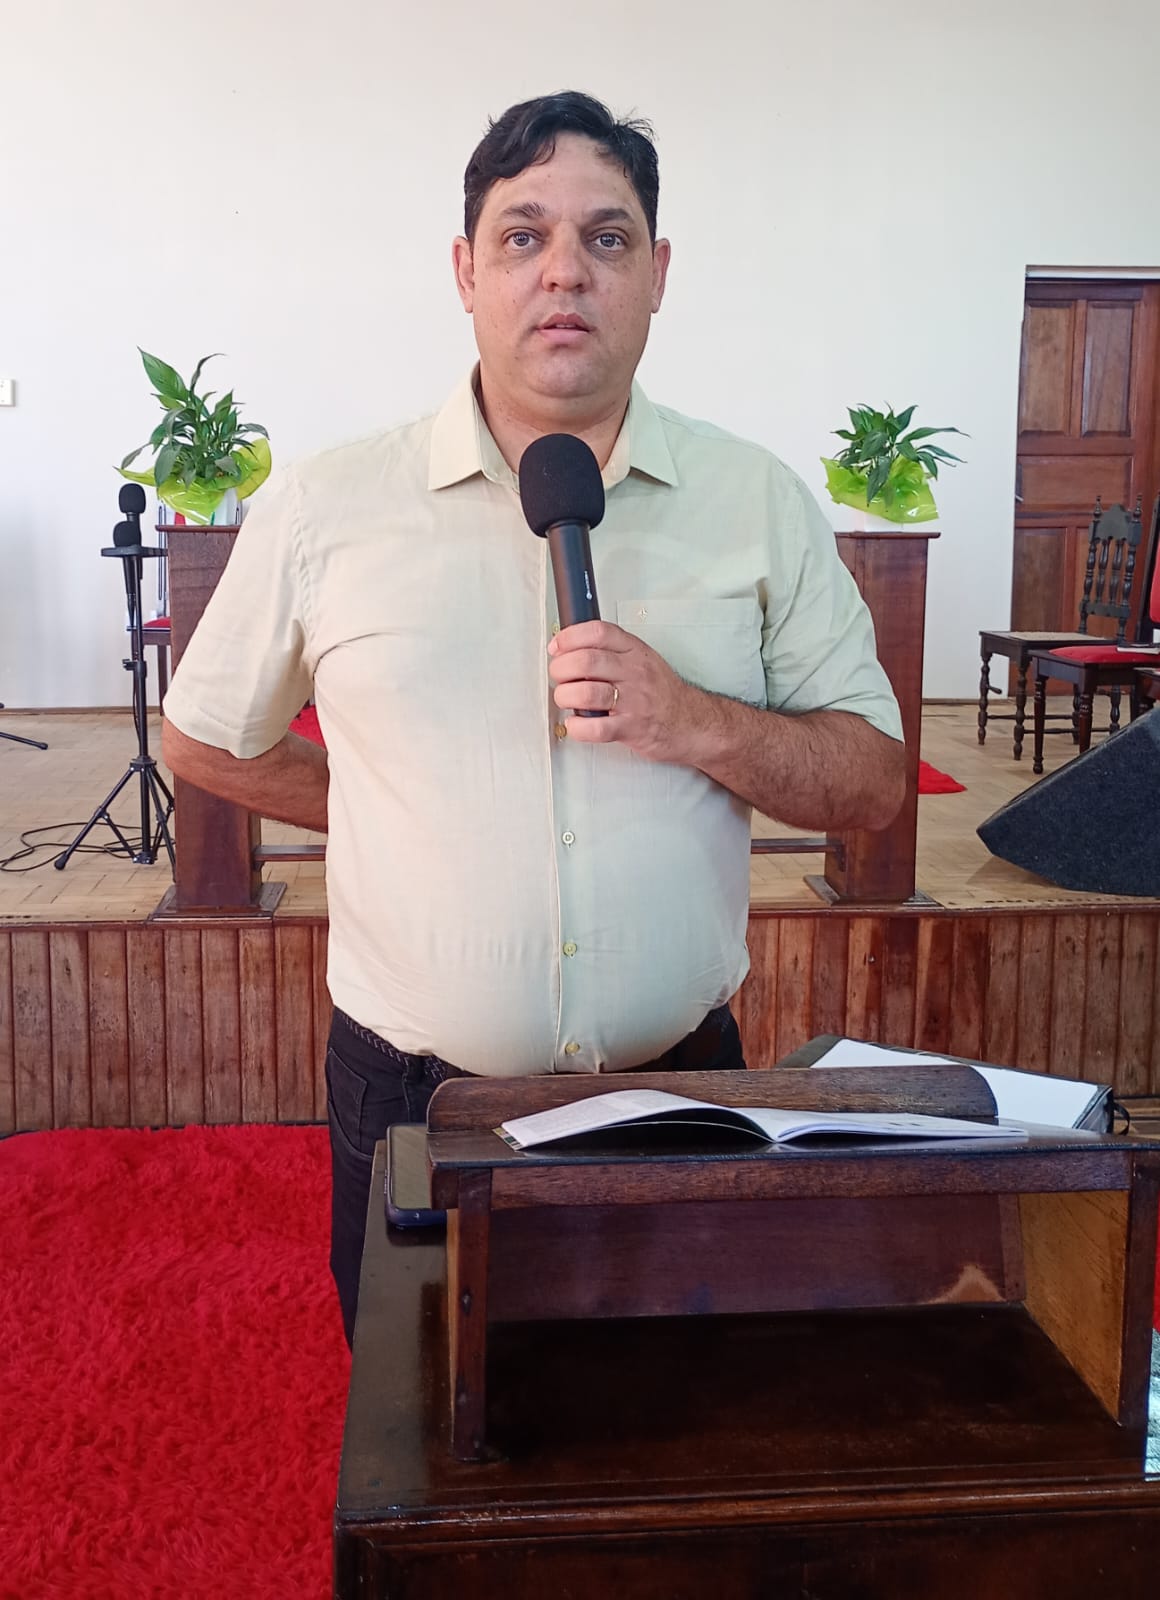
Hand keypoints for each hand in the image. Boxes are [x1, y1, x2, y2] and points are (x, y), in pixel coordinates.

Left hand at [547, 620, 698, 762]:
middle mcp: (634, 673)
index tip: (556, 648)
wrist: (692, 722)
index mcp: (634, 651)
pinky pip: (596, 728)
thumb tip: (570, 648)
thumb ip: (611, 651)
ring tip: (566, 700)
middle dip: (561, 669)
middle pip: (586, 661)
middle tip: (559, 677)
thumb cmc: (661, 693)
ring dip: (565, 697)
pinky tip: (576, 724)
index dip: (569, 637)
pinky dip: (577, 727)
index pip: (598, 632)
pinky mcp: (632, 729)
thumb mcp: (642, 659)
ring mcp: (634, 701)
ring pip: (587, 693)